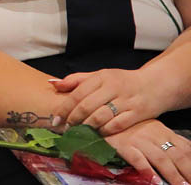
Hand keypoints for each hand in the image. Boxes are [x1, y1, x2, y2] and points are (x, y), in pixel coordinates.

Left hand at [51, 68, 166, 135]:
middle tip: (65, 128)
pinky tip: (98, 133)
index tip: (55, 119)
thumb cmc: (122, 81)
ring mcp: (126, 100)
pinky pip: (117, 125)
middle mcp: (113, 87)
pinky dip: (105, 131)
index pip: (77, 93)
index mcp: (101, 77)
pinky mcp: (137, 113)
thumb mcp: (100, 75)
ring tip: (79, 131)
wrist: (155, 85)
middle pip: (87, 106)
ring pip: (100, 116)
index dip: (64, 108)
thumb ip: (76, 80)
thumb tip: (52, 84)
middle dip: (73, 119)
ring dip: (87, 126)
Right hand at [104, 119, 190, 184]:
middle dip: (188, 171)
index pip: (185, 148)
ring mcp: (139, 140)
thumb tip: (188, 150)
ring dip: (172, 175)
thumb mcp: (152, 127)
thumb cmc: (129, 124)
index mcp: (163, 131)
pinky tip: (153, 180)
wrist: (103, 113)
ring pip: (161, 159)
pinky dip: (147, 170)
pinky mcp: (124, 145)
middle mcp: (154, 135)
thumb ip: (168, 138)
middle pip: (177, 155)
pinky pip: (137, 159)